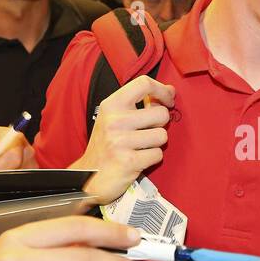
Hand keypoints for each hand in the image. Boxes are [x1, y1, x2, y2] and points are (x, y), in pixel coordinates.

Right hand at [74, 75, 175, 201]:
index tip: (168, 100)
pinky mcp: (128, 162)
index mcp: (111, 105)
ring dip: (155, 144)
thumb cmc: (106, 145)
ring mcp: (120, 142)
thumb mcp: (115, 118)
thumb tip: (170, 90)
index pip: (144, 83)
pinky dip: (152, 159)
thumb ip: (140, 103)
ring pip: (162, 136)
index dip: (162, 90)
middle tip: (147, 133)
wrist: (89, 177)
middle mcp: (115, 121)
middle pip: (161, 113)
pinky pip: (158, 155)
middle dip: (160, 125)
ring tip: (140, 147)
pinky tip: (138, 160)